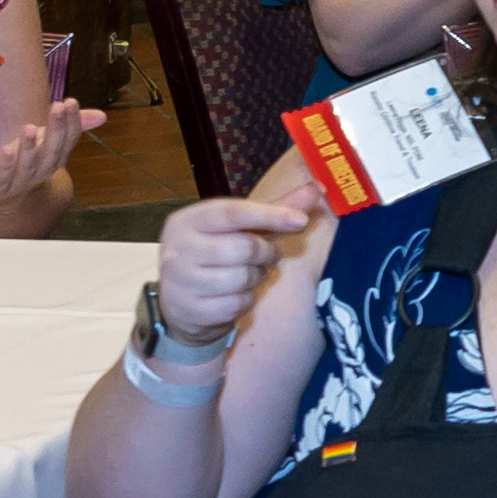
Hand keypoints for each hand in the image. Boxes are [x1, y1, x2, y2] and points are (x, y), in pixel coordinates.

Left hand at [0, 91, 106, 209]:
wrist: (3, 197)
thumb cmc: (27, 162)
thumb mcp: (48, 142)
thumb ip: (71, 128)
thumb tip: (103, 115)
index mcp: (56, 158)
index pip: (68, 140)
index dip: (71, 121)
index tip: (70, 101)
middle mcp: (42, 170)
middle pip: (52, 151)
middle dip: (56, 129)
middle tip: (57, 106)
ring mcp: (21, 181)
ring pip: (28, 165)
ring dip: (30, 147)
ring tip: (30, 127)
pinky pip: (3, 177)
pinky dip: (5, 164)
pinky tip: (5, 149)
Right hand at [150, 192, 323, 348]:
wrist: (182, 302)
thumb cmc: (217, 254)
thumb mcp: (239, 228)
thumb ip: (276, 208)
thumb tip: (318, 188)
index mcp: (187, 220)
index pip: (232, 212)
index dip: (270, 215)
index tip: (300, 220)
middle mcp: (178, 249)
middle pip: (244, 248)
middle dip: (267, 253)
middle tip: (268, 255)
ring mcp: (182, 282)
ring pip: (243, 278)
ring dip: (257, 277)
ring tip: (248, 273)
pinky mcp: (192, 309)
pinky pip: (238, 303)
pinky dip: (246, 299)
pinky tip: (234, 294)